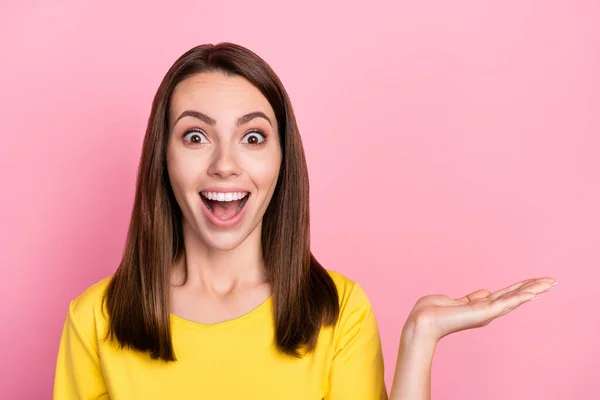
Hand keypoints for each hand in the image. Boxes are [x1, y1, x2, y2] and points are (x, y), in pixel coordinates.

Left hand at [405, 277, 557, 341]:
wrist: (423, 322)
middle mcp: (487, 311)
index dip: (521, 288)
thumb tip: (485, 292)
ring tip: (550, 283)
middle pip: (515, 296)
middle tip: (553, 281)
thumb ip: (472, 298)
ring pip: (515, 298)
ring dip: (533, 290)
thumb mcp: (456, 301)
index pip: (505, 295)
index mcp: (480, 306)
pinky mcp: (484, 312)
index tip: (536, 282)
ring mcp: (487, 312)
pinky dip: (521, 296)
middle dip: (534, 288)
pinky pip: (507, 302)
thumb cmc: (433, 312)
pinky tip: (534, 291)